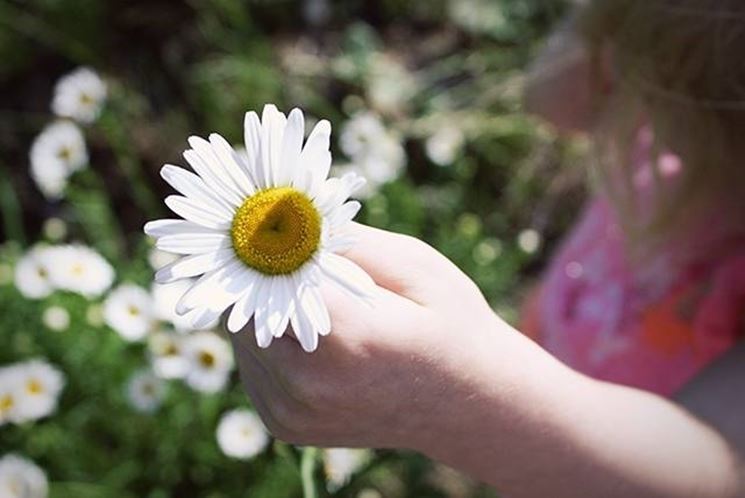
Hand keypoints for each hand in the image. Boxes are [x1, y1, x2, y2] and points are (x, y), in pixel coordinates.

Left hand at [229, 222, 512, 448]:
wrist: (472, 404)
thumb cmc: (450, 324)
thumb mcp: (413, 265)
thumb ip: (345, 239)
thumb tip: (285, 213)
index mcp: (344, 337)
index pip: (264, 272)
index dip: (266, 241)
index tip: (271, 218)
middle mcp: (306, 383)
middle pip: (243, 306)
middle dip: (261, 274)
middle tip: (291, 254)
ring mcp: (291, 413)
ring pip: (241, 336)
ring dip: (262, 308)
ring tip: (311, 297)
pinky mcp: (285, 426)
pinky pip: (253, 366)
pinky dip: (269, 342)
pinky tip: (311, 334)